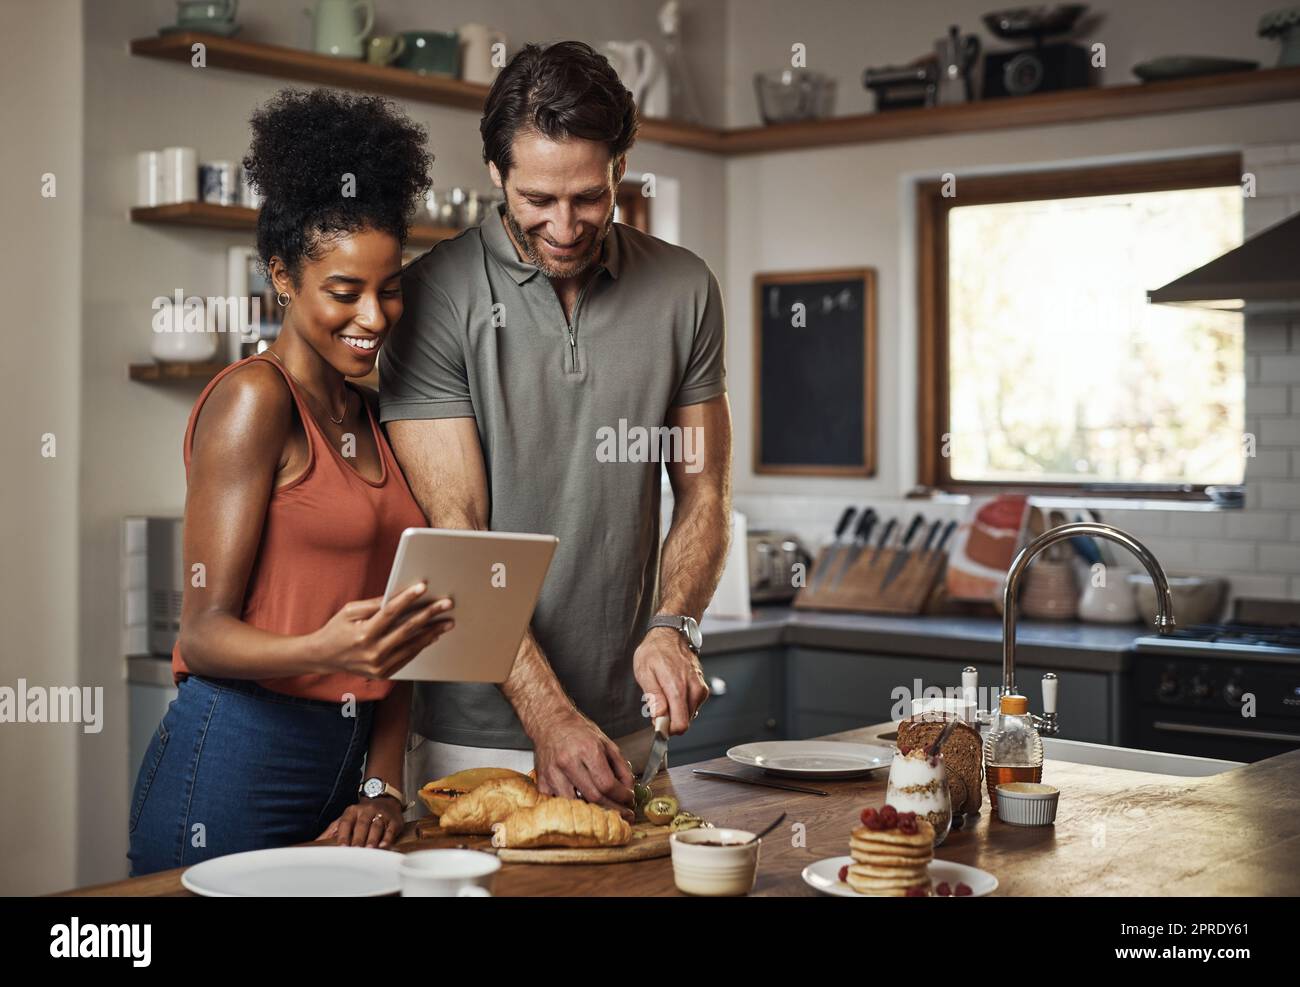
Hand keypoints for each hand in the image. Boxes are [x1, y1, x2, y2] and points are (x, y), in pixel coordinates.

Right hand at [311, 581, 453, 677]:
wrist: (324, 657)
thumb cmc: (336, 630)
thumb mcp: (349, 612)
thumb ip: (374, 604)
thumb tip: (398, 595)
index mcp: (363, 634)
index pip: (390, 613)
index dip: (407, 599)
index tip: (423, 587)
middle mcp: (372, 652)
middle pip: (407, 630)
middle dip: (429, 615)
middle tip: (447, 605)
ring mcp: (379, 666)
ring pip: (411, 646)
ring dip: (432, 633)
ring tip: (447, 622)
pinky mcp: (383, 674)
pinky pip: (407, 657)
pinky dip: (420, 646)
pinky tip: (432, 636)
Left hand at [318, 796, 403, 848]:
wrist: (384, 799)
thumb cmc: (362, 814)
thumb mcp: (345, 818)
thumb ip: (332, 831)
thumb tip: (316, 843)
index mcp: (352, 811)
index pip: (346, 822)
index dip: (344, 835)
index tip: (342, 846)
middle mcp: (366, 811)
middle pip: (362, 824)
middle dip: (359, 838)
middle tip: (356, 849)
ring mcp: (381, 814)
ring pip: (376, 826)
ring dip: (373, 838)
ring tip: (370, 849)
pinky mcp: (394, 820)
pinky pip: (391, 829)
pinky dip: (388, 837)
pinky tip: (384, 845)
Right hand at [531, 709, 634, 821]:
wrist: (550, 723)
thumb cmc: (578, 731)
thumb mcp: (606, 743)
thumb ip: (621, 766)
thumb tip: (629, 789)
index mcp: (586, 750)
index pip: (607, 783)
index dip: (622, 796)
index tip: (629, 799)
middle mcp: (568, 762)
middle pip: (594, 797)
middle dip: (613, 809)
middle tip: (624, 812)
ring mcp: (552, 774)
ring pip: (576, 805)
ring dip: (594, 812)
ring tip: (607, 812)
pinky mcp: (542, 783)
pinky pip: (561, 804)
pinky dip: (574, 809)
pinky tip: (585, 806)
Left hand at [633, 626, 708, 735]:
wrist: (671, 634)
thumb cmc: (656, 651)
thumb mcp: (645, 672)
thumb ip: (654, 698)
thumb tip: (659, 718)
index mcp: (677, 688)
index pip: (680, 725)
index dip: (667, 729)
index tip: (657, 722)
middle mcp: (693, 689)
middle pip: (685, 722)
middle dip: (670, 719)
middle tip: (658, 703)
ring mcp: (700, 688)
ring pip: (689, 715)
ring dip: (676, 711)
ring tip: (665, 693)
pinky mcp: (703, 688)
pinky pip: (693, 707)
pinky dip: (682, 704)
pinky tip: (674, 690)